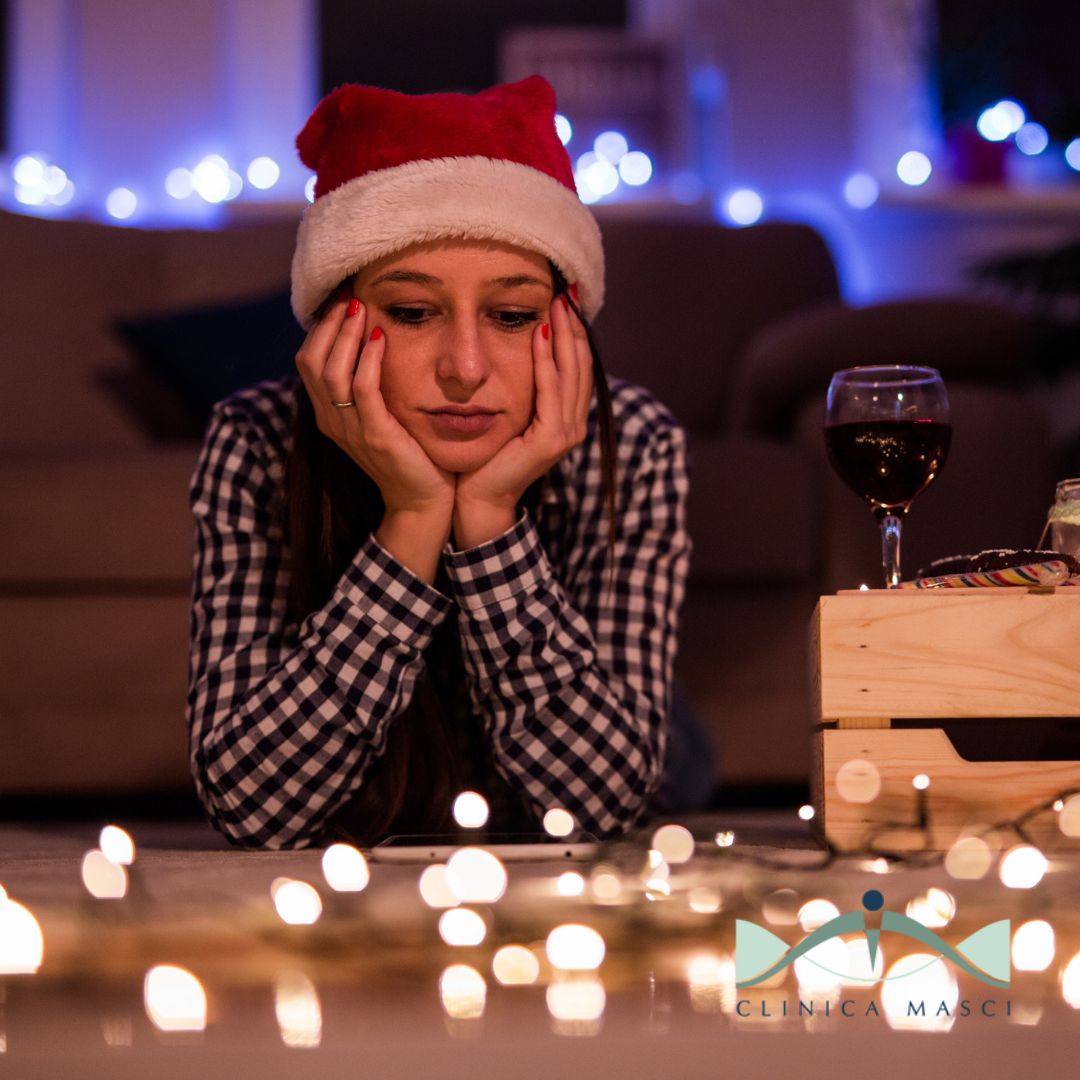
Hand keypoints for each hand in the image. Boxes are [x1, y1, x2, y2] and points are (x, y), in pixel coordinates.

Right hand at [295, 292, 454, 517]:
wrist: (422, 500)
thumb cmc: (408, 453)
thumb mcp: (379, 415)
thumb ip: (368, 386)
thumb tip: (371, 339)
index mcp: (327, 414)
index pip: (307, 360)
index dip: (321, 327)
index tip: (341, 299)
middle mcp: (331, 421)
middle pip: (311, 361)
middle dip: (330, 323)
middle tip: (349, 295)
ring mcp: (350, 430)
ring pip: (331, 371)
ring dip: (346, 334)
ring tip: (361, 308)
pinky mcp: (375, 436)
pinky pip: (363, 390)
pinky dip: (369, 359)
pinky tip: (381, 337)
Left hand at [453, 292, 592, 547]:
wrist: (477, 496)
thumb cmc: (486, 455)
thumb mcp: (509, 412)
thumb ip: (522, 386)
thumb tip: (520, 344)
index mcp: (566, 415)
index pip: (576, 364)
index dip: (573, 330)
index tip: (565, 297)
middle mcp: (573, 422)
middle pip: (581, 362)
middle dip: (573, 324)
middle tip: (566, 290)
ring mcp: (566, 432)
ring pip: (570, 372)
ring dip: (563, 334)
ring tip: (557, 303)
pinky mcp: (551, 440)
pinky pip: (551, 390)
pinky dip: (545, 360)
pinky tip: (538, 333)